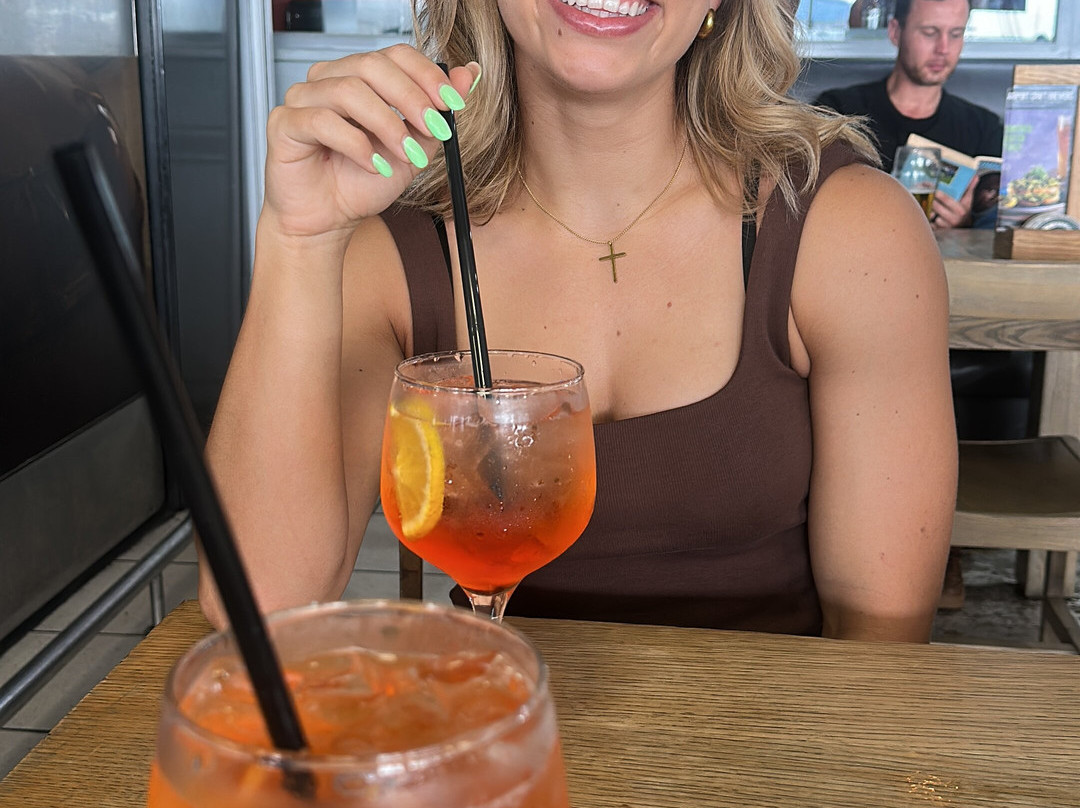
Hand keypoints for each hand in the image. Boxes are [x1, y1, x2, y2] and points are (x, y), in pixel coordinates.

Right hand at [262, 46, 479, 239]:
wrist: (329, 220)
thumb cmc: (362, 183)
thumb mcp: (414, 148)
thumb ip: (437, 113)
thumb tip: (468, 75)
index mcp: (359, 77)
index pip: (393, 55)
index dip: (425, 75)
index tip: (452, 102)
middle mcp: (329, 80)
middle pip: (372, 65)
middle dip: (410, 98)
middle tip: (433, 129)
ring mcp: (303, 98)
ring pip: (349, 91)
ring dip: (387, 125)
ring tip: (404, 157)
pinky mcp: (285, 123)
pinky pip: (322, 121)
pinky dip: (355, 145)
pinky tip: (373, 165)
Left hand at [930, 180, 974, 229]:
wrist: (962, 224)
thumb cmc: (964, 208)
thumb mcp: (968, 199)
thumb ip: (970, 188)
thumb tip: (975, 176)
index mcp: (961, 211)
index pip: (947, 200)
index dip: (940, 194)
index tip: (935, 189)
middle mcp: (953, 219)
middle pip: (936, 206)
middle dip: (932, 199)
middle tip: (928, 194)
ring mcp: (945, 226)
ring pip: (931, 214)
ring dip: (928, 208)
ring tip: (929, 204)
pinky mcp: (938, 230)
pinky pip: (928, 221)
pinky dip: (928, 216)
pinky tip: (930, 212)